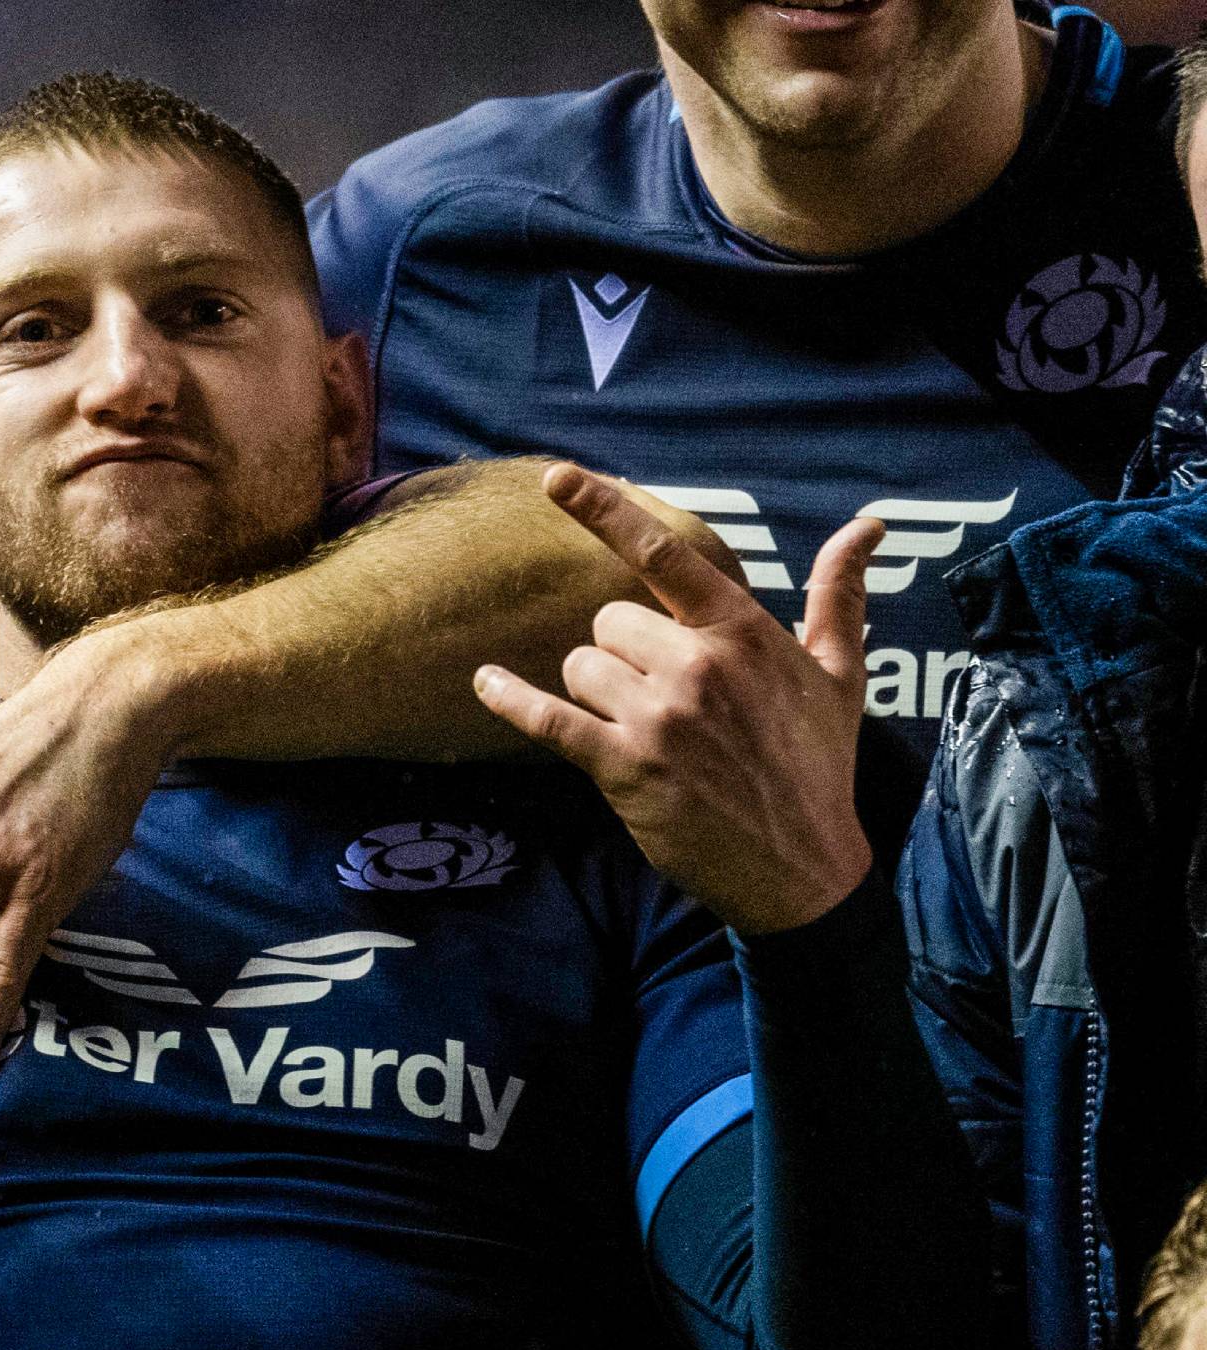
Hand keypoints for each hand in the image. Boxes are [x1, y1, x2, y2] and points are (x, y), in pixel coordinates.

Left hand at [473, 464, 880, 936]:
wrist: (804, 868)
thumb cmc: (818, 765)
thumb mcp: (839, 675)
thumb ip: (839, 594)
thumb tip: (868, 526)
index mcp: (742, 634)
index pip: (664, 555)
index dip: (604, 511)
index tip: (556, 478)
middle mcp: (698, 666)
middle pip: (608, 622)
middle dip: (623, 654)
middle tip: (664, 700)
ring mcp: (659, 718)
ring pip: (581, 666)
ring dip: (597, 693)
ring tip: (645, 730)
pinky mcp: (625, 767)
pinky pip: (548, 718)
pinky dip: (511, 700)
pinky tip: (485, 682)